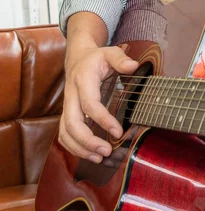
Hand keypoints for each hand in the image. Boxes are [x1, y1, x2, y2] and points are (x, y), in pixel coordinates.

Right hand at [59, 44, 137, 162]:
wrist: (77, 58)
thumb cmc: (96, 58)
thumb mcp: (110, 52)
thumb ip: (121, 59)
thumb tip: (133, 66)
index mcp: (82, 81)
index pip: (90, 104)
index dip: (103, 120)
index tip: (118, 132)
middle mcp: (71, 96)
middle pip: (72, 123)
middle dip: (88, 141)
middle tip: (106, 152)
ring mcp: (67, 106)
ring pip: (65, 132)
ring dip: (80, 148)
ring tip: (99, 159)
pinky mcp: (67, 114)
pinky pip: (64, 134)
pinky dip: (73, 147)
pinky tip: (89, 155)